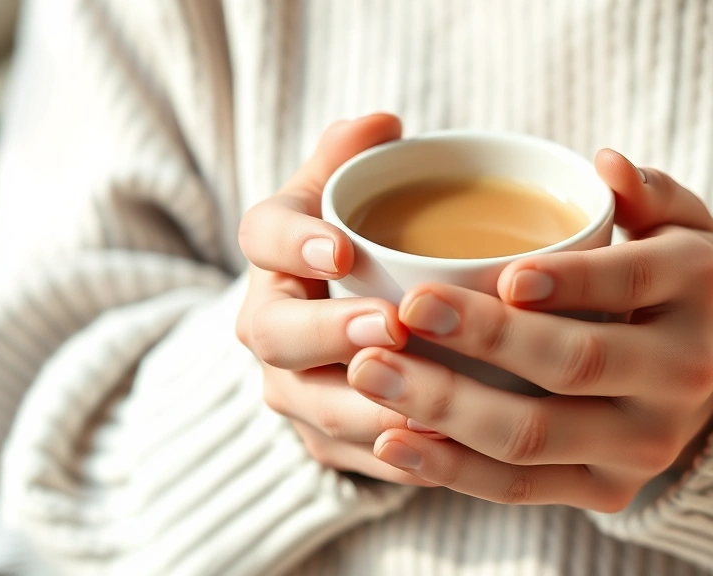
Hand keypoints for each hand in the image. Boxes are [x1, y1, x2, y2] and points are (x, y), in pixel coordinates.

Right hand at [236, 113, 435, 485]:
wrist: (338, 337)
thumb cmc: (354, 250)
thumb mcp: (345, 198)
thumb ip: (354, 162)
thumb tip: (382, 123)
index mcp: (272, 257)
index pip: (263, 239)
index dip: (294, 244)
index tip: (339, 245)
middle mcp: (268, 327)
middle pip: (279, 336)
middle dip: (332, 335)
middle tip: (392, 326)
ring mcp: (292, 390)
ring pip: (319, 408)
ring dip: (372, 406)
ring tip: (430, 401)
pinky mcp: (323, 442)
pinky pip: (356, 459)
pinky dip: (401, 459)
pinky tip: (449, 453)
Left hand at [347, 150, 712, 510]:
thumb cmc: (675, 279)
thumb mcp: (682, 222)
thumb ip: (649, 191)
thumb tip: (605, 166)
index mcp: (697, 290)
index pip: (630, 281)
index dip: (567, 280)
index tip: (501, 273)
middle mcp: (683, 375)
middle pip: (573, 364)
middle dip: (482, 340)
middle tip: (402, 313)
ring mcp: (645, 445)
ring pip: (533, 437)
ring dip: (444, 409)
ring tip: (371, 374)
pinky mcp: (607, 491)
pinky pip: (520, 489)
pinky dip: (452, 469)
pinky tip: (392, 442)